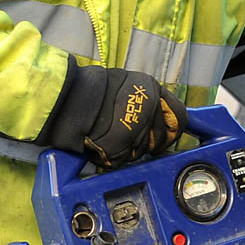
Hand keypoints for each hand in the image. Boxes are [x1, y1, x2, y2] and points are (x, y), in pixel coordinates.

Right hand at [38, 64, 186, 168]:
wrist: (65, 100)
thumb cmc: (88, 93)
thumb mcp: (125, 87)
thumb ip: (144, 101)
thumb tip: (158, 115)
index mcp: (151, 87)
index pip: (179, 116)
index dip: (172, 131)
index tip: (168, 137)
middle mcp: (149, 103)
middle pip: (162, 138)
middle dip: (149, 144)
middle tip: (129, 139)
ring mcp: (137, 123)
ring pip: (143, 151)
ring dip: (128, 149)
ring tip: (110, 136)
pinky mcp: (123, 142)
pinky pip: (125, 158)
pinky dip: (114, 155)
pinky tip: (103, 143)